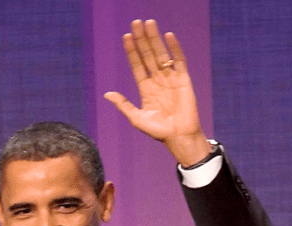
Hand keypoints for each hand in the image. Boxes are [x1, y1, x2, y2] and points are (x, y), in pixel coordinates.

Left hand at [104, 19, 211, 165]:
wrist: (178, 136)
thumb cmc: (158, 131)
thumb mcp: (136, 117)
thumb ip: (123, 104)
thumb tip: (107, 94)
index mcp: (146, 88)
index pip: (137, 65)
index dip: (132, 51)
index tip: (126, 37)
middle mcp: (158, 80)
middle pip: (148, 55)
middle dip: (142, 39)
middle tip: (136, 23)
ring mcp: (171, 78)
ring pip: (161, 54)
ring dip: (155, 39)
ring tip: (148, 24)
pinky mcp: (184, 79)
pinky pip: (179, 60)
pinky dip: (174, 48)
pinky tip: (168, 36)